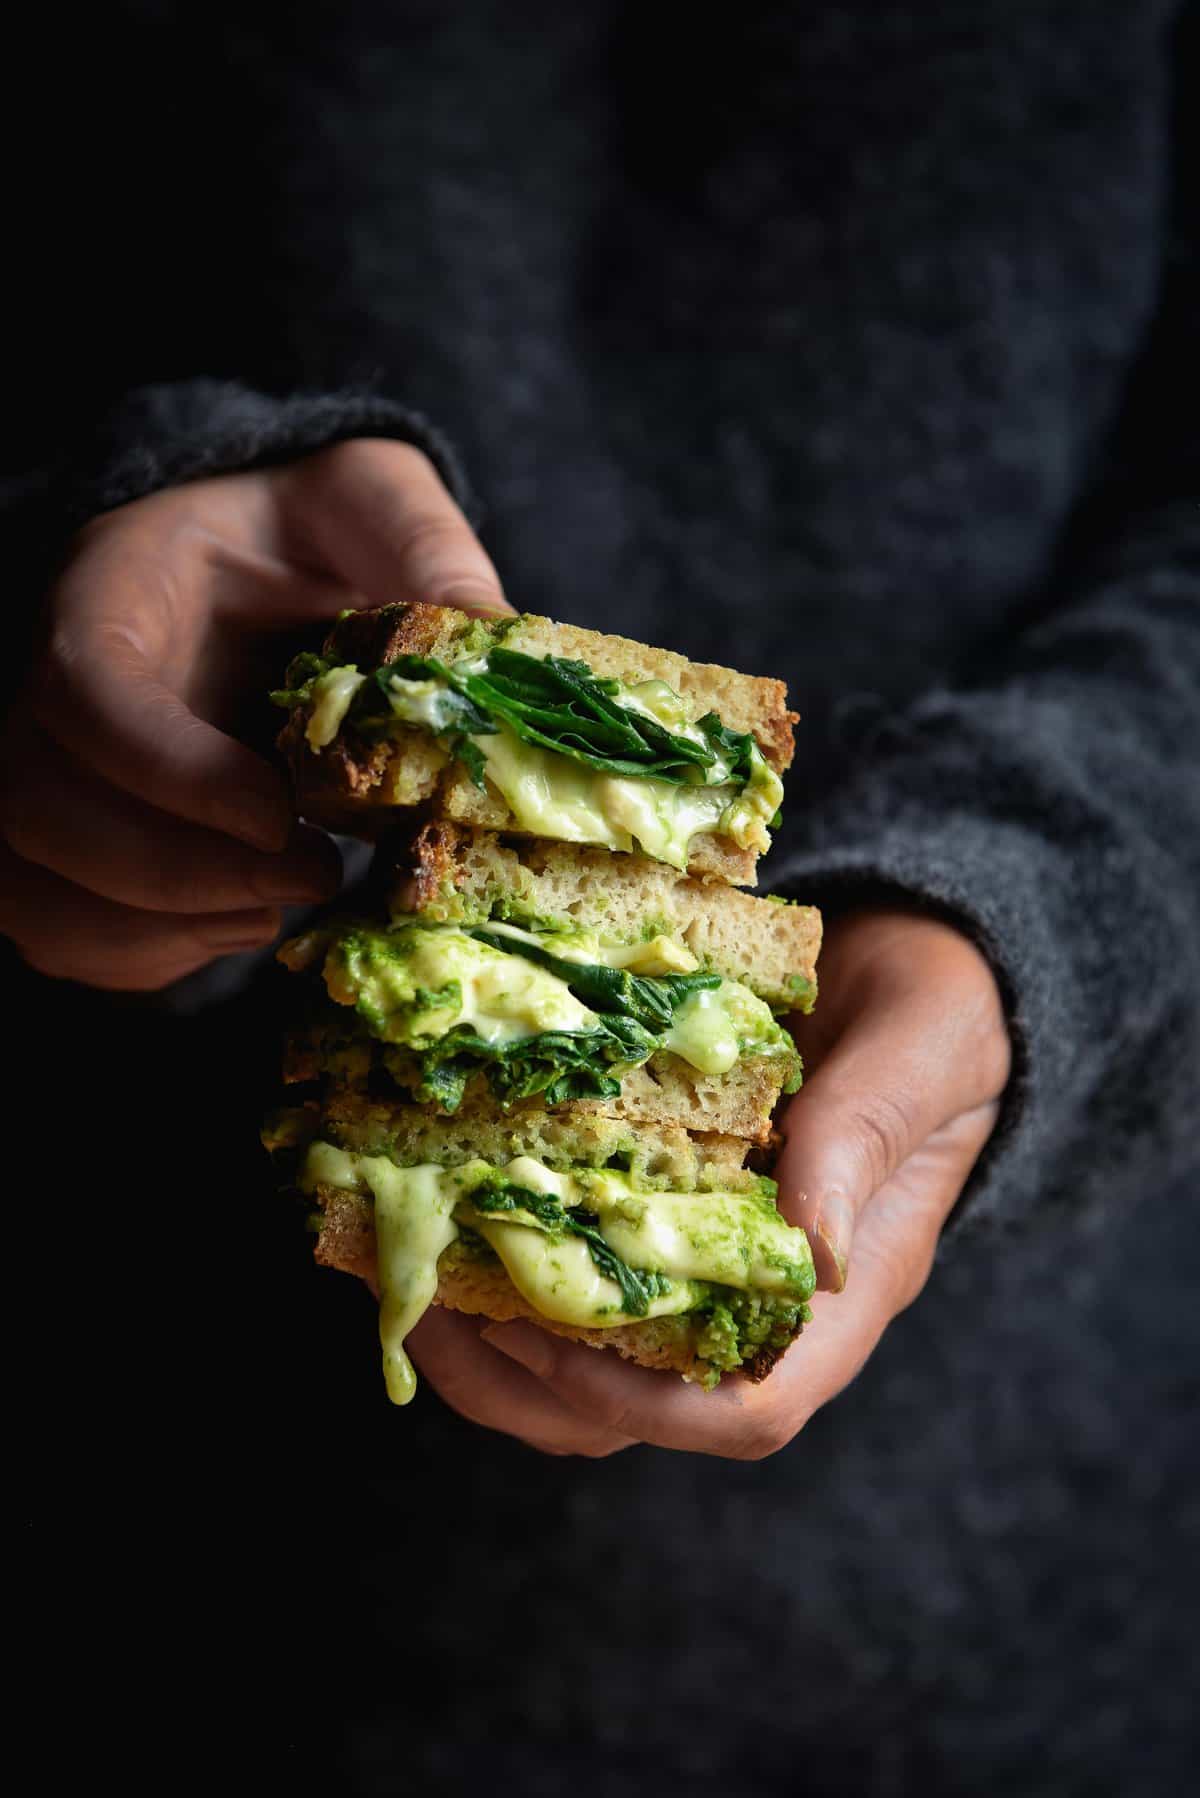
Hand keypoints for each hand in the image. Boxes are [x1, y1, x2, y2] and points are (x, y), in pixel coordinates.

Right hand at [0, 439, 509, 988]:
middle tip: (308, 878)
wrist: (260, 554)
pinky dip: (143, 957)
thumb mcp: (372, 497)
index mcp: (114, 591)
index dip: (172, 772)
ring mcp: (56, 768)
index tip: (278, 814)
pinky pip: (58, 928)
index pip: (86, 692)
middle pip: (38, 808)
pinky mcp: (75, 835)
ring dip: (154, 928)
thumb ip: (422, 548)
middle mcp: (57, 685)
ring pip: (30, 884)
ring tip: (275, 912)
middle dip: (171, 874)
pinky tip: (243, 926)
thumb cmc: (308, 526)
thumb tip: (494, 634)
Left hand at [409, 908, 1011, 1456]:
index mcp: (846, 1292)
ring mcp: (712, 1267)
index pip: (748, 1410)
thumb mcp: (921, 1051)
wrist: (918, 965)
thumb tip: (816, 1255)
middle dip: (524, 1384)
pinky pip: (580, 1279)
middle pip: (639, 1414)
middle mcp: (768, 1305)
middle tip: (430, 1305)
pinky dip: (506, 1264)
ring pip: (590, 1369)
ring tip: (414, 1270)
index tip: (543, 1329)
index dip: (638, 1398)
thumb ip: (868, 1136)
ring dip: (494, 1342)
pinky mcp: (667, 1216)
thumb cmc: (938, 1010)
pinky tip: (447, 1210)